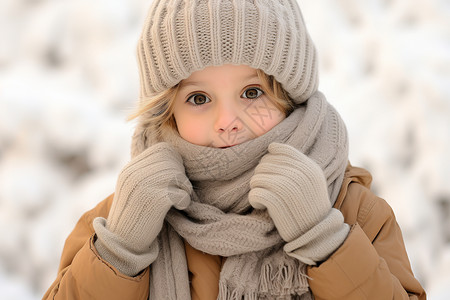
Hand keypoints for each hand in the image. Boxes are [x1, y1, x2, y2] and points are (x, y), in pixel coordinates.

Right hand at [94, 142, 192, 274]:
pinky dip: (184, 201)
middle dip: (181, 174)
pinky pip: (181, 193)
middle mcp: (134, 174)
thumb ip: (148, 172)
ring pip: (178, 175)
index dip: (175, 161)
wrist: (122, 242)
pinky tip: (178, 207)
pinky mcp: (155, 200)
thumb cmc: (134, 214)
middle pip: (172, 160)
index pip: (162, 150)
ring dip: (184, 188)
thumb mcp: (134, 187)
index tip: (175, 177)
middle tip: (179, 189)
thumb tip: (175, 157)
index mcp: (130, 169)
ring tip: (178, 199)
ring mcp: (143, 186)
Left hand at [249, 143, 348, 263]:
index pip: (280, 150)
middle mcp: (300, 175)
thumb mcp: (312, 181)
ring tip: (265, 197)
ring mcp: (288, 188)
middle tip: (267, 189)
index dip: (270, 159)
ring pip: (257, 177)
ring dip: (256, 188)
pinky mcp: (277, 203)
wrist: (316, 234)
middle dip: (261, 175)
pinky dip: (254, 199)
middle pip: (264, 163)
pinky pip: (254, 193)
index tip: (272, 174)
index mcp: (309, 167)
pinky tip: (261, 205)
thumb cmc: (309, 205)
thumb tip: (272, 147)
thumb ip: (297, 163)